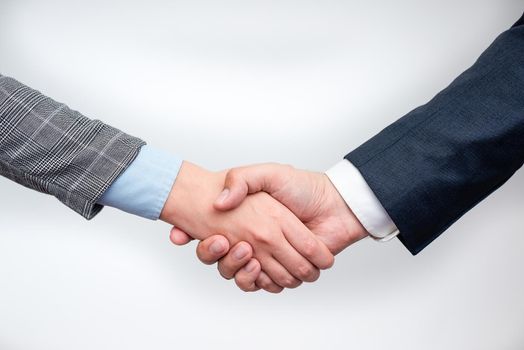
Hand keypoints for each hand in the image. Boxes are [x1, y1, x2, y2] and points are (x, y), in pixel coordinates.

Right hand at [160, 161, 333, 288]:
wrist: (335, 204)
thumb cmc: (302, 187)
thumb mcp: (268, 174)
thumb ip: (241, 180)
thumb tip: (218, 203)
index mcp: (245, 221)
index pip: (212, 237)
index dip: (199, 241)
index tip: (195, 236)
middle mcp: (253, 242)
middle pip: (221, 261)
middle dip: (216, 256)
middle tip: (223, 243)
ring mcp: (268, 258)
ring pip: (240, 277)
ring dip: (237, 269)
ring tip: (246, 253)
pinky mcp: (285, 272)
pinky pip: (264, 286)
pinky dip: (260, 281)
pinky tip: (260, 267)